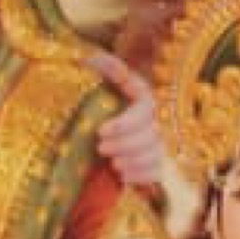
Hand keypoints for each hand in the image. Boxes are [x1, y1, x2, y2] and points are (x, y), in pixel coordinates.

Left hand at [87, 48, 166, 196]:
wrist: (82, 140)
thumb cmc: (86, 105)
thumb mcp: (88, 82)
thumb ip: (100, 67)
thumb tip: (106, 63)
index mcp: (138, 98)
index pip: (145, 104)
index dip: (126, 121)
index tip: (101, 131)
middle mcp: (151, 120)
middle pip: (151, 132)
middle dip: (126, 143)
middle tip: (100, 148)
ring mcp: (154, 143)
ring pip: (155, 152)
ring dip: (133, 160)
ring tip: (112, 163)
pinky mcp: (153, 165)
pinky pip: (157, 171)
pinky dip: (141, 175)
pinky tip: (122, 176)